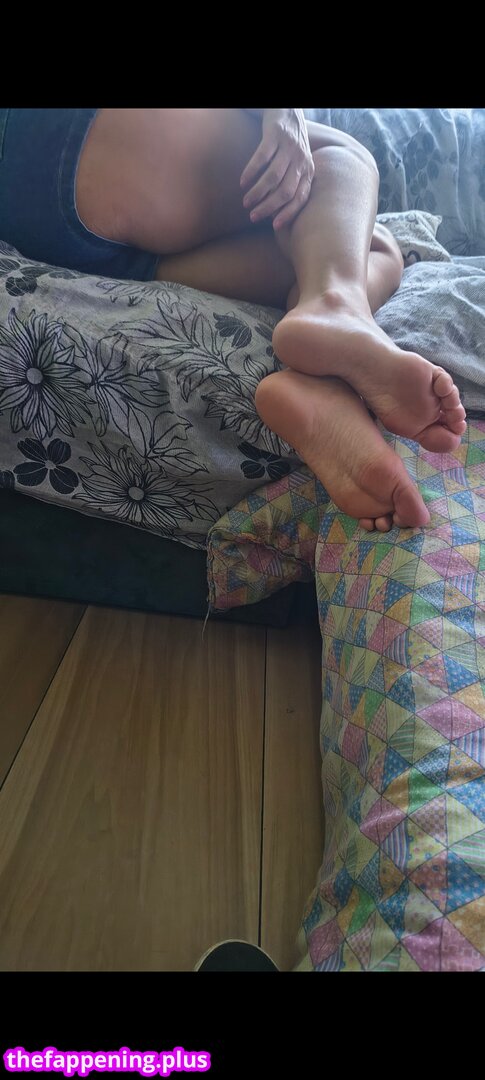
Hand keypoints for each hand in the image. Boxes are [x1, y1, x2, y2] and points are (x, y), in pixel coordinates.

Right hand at [240, 108, 314, 230]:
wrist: (288, 111)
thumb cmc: (290, 145)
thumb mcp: (298, 165)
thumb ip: (292, 184)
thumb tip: (276, 213)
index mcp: (308, 171)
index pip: (300, 198)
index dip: (288, 214)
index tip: (274, 227)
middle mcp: (301, 160)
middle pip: (286, 191)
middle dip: (269, 207)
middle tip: (253, 217)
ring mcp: (289, 147)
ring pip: (274, 177)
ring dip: (258, 192)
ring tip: (246, 202)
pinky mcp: (276, 135)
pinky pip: (262, 157)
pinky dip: (251, 171)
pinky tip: (243, 182)